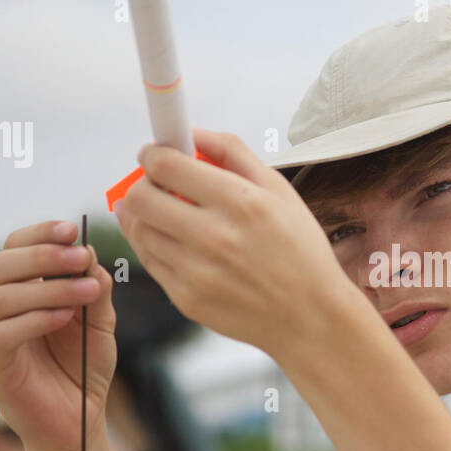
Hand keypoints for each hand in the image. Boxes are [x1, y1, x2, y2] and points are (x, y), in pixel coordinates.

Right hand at [0, 220, 116, 450]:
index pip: (12, 247)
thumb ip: (94, 285)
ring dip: (49, 288)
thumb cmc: (83, 365)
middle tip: (81, 257)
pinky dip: (36, 319)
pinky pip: (1, 332)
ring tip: (87, 292)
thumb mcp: (99, 319)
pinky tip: (66, 317)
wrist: (79, 417)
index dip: (39, 234)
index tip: (73, 228)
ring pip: (1, 296)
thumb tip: (88, 252)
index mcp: (12, 290)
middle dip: (43, 256)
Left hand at [114, 129, 353, 358]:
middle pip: (139, 198)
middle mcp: (216, 237)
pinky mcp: (187, 299)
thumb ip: (234, 154)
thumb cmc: (301, 253)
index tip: (156, 155)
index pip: (165, 166)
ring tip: (170, 216)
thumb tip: (194, 132)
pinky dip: (156, 247)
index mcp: (241, 203)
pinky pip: (150, 262)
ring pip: (139, 231)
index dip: (153, 155)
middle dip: (142, 184)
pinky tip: (178, 244)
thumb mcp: (281, 191)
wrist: (311, 318)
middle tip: (158, 186)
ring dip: (146, 217)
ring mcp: (197, 272)